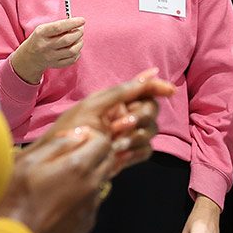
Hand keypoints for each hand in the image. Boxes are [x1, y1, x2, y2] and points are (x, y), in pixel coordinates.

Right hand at [0, 71, 174, 232]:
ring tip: (65, 180)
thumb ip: (58, 144)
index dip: (92, 137)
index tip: (77, 140)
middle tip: (74, 156)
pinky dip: (84, 197)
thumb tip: (78, 135)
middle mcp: (91, 186)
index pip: (103, 142)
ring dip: (90, 176)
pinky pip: (92, 203)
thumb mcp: (28, 161)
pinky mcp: (86, 224)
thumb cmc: (15, 198)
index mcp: (78, 166)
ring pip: (101, 182)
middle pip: (108, 161)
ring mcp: (91, 207)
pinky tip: (62, 201)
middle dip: (97, 154)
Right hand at [10, 17, 85, 83]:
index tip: (82, 20)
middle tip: (80, 30)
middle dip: (78, 33)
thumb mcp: (44, 28)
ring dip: (80, 43)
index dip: (72, 23)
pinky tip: (75, 48)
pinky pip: (72, 59)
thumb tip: (78, 24)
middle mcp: (45, 46)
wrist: (29, 57)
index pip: (59, 27)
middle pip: (67, 40)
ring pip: (72, 50)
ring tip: (78, 39)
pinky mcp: (56, 65)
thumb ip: (59, 25)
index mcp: (41, 33)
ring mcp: (51, 57)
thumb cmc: (40, 39)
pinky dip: (77, 52)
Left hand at [50, 67, 175, 176]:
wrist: (62, 160)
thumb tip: (153, 73)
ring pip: (151, 130)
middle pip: (152, 110)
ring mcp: (129, 135)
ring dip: (136, 136)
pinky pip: (146, 150)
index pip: (145, 90)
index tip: (170, 90)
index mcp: (118, 101)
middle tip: (119, 126)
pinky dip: (136, 151)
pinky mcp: (130, 154)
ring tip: (114, 143)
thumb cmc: (72, 128)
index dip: (159, 87)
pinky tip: (120, 154)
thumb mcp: (93, 105)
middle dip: (140, 117)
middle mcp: (126, 115)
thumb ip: (123, 90)